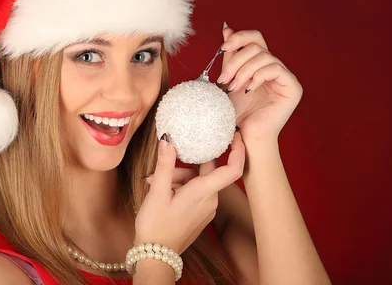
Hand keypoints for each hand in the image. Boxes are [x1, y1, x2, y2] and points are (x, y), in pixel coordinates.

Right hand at [134, 132, 245, 253]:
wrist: (156, 256)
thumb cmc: (156, 226)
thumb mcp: (157, 191)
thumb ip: (165, 164)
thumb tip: (167, 140)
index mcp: (204, 192)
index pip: (232, 169)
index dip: (237, 150)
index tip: (235, 134)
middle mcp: (210, 200)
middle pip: (205, 171)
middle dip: (184, 165)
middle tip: (163, 166)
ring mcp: (206, 208)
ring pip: (198, 181)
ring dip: (177, 177)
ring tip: (154, 183)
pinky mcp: (200, 214)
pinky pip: (196, 192)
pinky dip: (181, 187)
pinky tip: (162, 191)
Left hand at [217, 24, 303, 142]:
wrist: (245, 136)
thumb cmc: (237, 112)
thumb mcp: (229, 79)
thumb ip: (230, 56)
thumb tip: (227, 29)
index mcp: (261, 64)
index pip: (255, 38)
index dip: (239, 38)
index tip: (223, 48)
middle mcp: (275, 67)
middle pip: (257, 45)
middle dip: (237, 60)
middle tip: (224, 79)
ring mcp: (285, 76)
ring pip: (264, 56)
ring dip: (243, 71)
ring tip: (233, 88)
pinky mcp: (292, 87)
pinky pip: (275, 68)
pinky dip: (258, 76)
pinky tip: (249, 89)